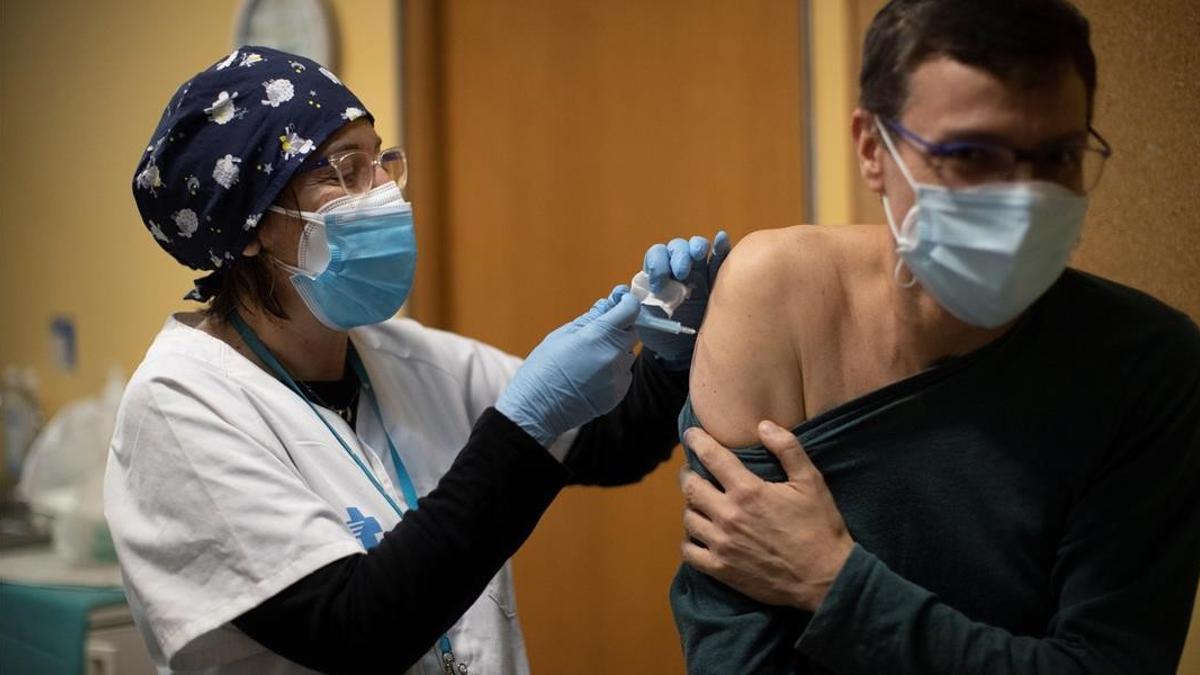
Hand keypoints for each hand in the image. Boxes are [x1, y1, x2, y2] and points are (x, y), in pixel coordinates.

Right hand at [496, 286, 639, 446]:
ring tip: (589, 359)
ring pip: (628, 354)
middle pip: (631, 332)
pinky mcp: (618, 394)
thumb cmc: (542, 369)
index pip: (630, 311)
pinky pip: (624, 374)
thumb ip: (590, 318)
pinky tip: (592, 376)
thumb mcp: (561, 335)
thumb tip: (608, 303)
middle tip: (598, 333)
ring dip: (615, 351)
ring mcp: (617, 377)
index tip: (620, 301)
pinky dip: (613, 370)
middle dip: (619, 328)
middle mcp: (613, 356)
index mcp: (598, 336)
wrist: (536, 409)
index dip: (626, 302)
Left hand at [638, 231, 730, 364]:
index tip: (658, 285)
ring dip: (696, 246)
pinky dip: (721, 248)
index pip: (656, 256)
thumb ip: (630, 307)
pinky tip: (721, 239)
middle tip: (680, 273)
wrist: (680, 352)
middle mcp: (677, 268)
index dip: (657, 264)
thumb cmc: (658, 334)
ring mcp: (699, 272)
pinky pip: (720, 260)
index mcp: (658, 274)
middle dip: (677, 255)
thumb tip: (623, 294)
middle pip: (677, 248)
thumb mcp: (640, 322)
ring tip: (698, 254)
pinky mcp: (716, 281)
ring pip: (698, 248)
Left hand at [680, 420, 853, 611]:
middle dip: (688, 473)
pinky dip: (689, 540)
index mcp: (748, 491)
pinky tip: (699, 533)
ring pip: (688, 517)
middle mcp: (729, 516)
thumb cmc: (820, 528)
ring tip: (700, 501)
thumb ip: (788, 448)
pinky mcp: (721, 569)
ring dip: (691, 505)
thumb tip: (764, 425)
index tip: (691, 435)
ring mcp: (722, 544)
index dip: (697, 441)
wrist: (826, 578)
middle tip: (694, 470)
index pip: (711, 457)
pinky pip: (689, 552)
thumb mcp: (811, 482)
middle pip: (691, 486)